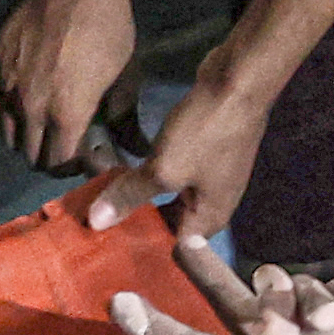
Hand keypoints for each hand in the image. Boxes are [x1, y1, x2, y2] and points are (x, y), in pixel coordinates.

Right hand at [0, 0, 136, 169]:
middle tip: (69, 144)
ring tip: (45, 127)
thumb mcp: (125, 76)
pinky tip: (16, 111)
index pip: (60, 165)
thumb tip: (139, 151)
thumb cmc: (107, 27)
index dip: (76, 168)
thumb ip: (125, 120)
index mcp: (66, 115)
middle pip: (32, 157)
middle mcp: (30, 109)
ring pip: (7, 137)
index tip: (88, 158)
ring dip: (26, 140)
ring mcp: (6, 89)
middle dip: (52, 158)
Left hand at [77, 70, 270, 246]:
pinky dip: (150, 176)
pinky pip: (171, 174)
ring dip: (139, 198)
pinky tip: (125, 174)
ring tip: (104, 203)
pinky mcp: (202, 154)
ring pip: (167, 198)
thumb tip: (96, 223)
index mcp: (209, 220)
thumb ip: (131, 195)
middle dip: (136, 224)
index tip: (105, 253)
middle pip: (169, 224)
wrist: (238, 81)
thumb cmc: (206, 133)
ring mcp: (209, 178)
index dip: (140, 252)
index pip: (172, 251)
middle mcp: (212, 205)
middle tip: (96, 228)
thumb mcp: (164, 169)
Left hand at [114, 236, 333, 334]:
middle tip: (182, 242)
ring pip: (291, 285)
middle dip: (206, 272)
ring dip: (310, 303)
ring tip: (332, 333)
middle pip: (229, 300)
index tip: (117, 304)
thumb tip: (272, 291)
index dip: (153, 328)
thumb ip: (265, 329)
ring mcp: (310, 332)